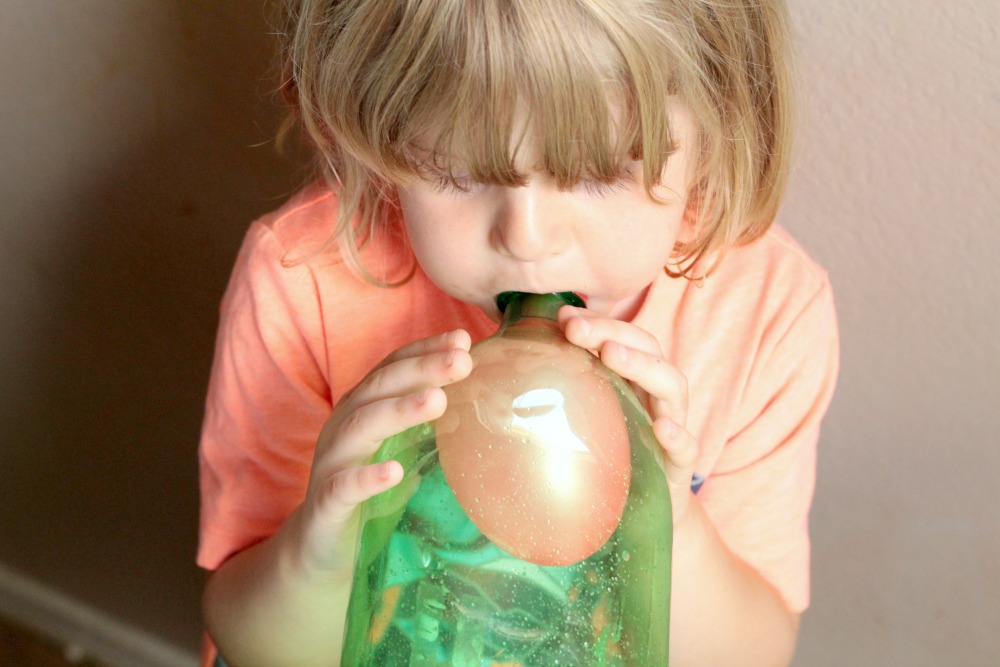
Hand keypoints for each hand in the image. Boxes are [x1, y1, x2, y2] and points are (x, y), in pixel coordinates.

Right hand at [293, 329, 473, 576]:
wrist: (319, 553)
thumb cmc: (371, 496)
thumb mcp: (401, 453)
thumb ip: (430, 428)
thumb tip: (487, 404)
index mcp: (362, 411)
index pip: (391, 368)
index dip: (424, 350)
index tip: (463, 339)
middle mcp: (343, 430)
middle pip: (379, 388)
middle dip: (421, 370)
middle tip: (462, 361)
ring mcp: (331, 466)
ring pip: (360, 428)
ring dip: (398, 411)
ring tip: (437, 400)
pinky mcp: (326, 507)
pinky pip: (342, 488)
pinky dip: (366, 478)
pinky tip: (394, 472)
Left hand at [558, 306, 698, 524]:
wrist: (639, 516)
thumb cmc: (604, 461)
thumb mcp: (580, 422)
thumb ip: (558, 394)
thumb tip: (502, 366)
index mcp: (632, 380)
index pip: (621, 337)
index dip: (597, 322)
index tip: (562, 315)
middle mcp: (655, 396)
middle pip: (647, 350)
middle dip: (611, 332)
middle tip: (574, 328)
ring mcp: (672, 427)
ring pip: (671, 386)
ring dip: (642, 365)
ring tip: (611, 354)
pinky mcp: (680, 466)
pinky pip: (687, 448)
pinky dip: (678, 435)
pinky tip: (661, 428)